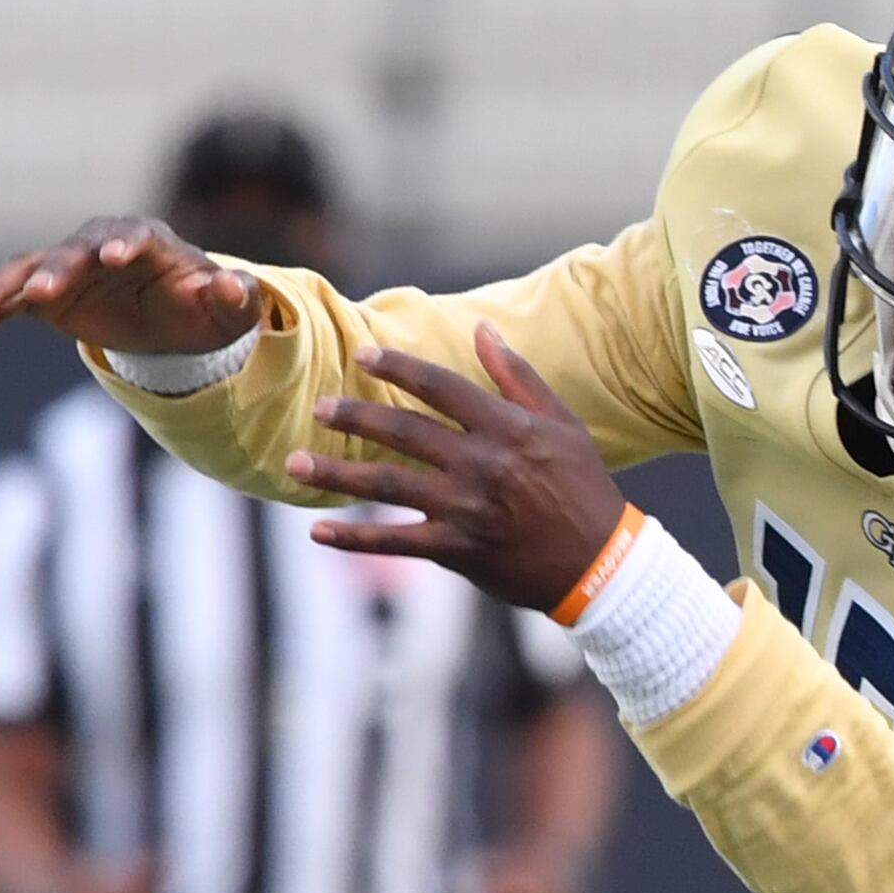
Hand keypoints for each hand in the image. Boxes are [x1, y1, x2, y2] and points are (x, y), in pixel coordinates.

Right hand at [0, 216, 259, 361]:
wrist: (176, 321)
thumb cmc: (205, 308)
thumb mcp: (231, 311)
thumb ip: (237, 299)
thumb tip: (230, 286)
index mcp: (148, 241)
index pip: (134, 236)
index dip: (123, 244)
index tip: (113, 258)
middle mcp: (98, 246)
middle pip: (72, 252)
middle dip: (57, 269)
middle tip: (42, 291)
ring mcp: (65, 268)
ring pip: (25, 271)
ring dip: (0, 289)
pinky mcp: (41, 297)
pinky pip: (3, 306)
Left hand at [284, 324, 630, 614]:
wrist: (600, 564)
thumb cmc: (583, 487)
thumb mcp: (562, 424)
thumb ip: (518, 376)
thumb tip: (482, 328)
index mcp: (508, 429)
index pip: (442, 387)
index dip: (398, 368)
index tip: (363, 355)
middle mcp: (481, 465)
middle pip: (403, 431)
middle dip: (355, 416)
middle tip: (319, 406)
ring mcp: (465, 510)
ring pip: (386, 485)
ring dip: (335, 472)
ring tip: (294, 462)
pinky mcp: (456, 551)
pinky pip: (394, 542)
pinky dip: (353, 539)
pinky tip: (318, 532)